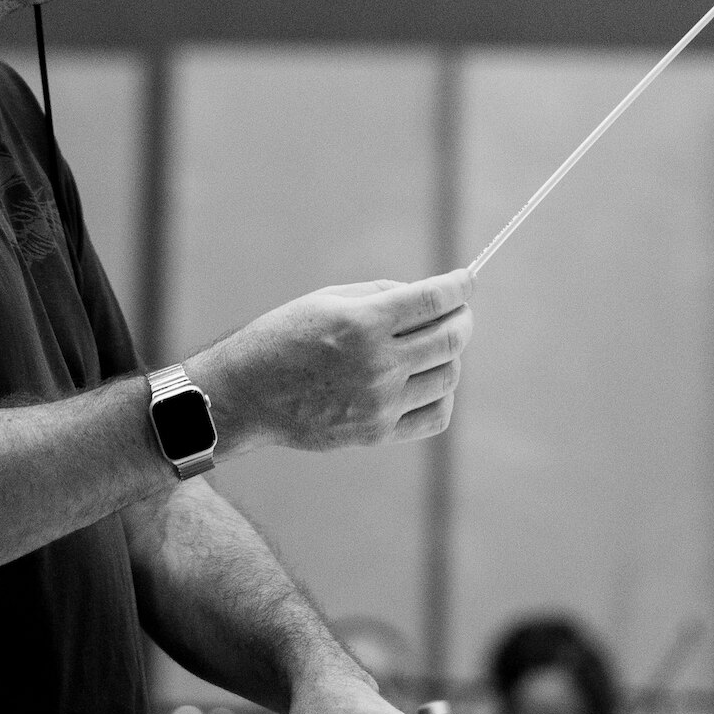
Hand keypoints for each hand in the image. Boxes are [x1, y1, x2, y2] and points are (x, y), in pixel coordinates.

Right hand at [189, 271, 472, 456]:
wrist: (245, 395)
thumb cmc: (283, 337)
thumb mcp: (326, 300)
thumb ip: (382, 295)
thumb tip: (433, 297)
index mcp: (361, 323)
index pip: (433, 300)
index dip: (459, 286)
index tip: (467, 280)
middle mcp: (376, 364)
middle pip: (450, 338)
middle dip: (462, 318)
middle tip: (459, 312)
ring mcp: (379, 403)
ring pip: (448, 376)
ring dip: (451, 355)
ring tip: (436, 344)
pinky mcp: (377, 433)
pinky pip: (435, 415)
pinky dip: (442, 393)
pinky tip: (427, 380)